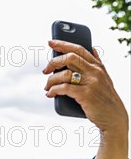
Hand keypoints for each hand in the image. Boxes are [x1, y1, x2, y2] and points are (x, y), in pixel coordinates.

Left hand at [43, 39, 128, 158]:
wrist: (113, 116)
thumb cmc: (105, 98)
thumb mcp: (105, 77)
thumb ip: (97, 63)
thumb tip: (92, 48)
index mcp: (97, 66)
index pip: (78, 49)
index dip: (63, 44)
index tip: (50, 42)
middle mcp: (94, 72)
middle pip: (69, 58)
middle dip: (53, 62)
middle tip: (45, 70)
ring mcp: (90, 83)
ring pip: (64, 74)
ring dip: (51, 80)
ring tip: (47, 87)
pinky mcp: (85, 95)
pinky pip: (64, 88)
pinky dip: (53, 90)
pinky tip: (50, 94)